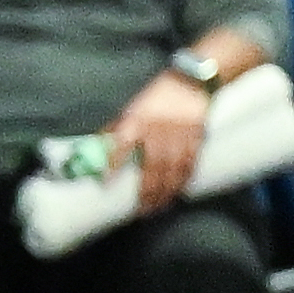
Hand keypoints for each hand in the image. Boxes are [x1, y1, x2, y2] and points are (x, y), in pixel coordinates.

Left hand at [110, 68, 212, 210]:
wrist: (191, 81)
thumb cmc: (157, 97)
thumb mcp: (131, 110)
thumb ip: (116, 130)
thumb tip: (96, 149)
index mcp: (136, 121)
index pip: (121, 144)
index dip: (113, 164)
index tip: (106, 183)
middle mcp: (157, 130)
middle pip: (151, 166)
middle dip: (147, 191)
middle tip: (142, 210)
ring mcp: (179, 134)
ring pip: (172, 168)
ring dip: (166, 190)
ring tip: (160, 207)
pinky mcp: (196, 136)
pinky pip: (191, 162)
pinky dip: (185, 178)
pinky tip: (180, 190)